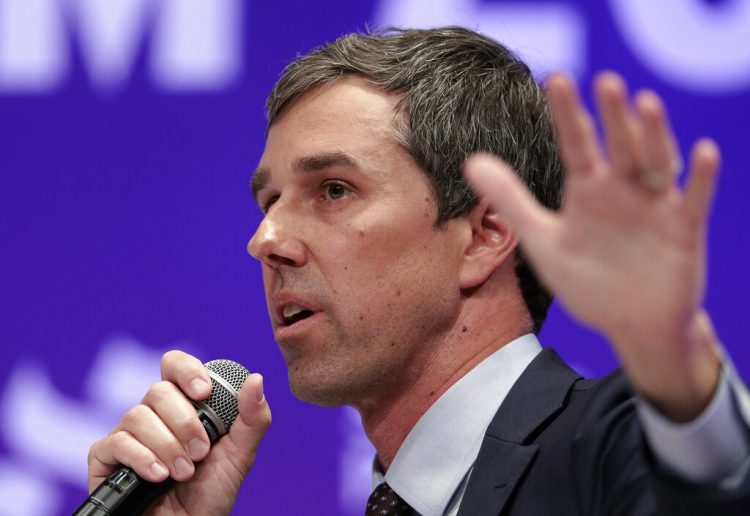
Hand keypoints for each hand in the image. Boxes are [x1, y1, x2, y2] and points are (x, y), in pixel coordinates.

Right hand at [86, 350, 271, 514]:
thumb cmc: (212, 492)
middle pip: (158, 391)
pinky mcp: (105, 459)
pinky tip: (159, 476)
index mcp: (183, 404)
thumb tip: (256, 378)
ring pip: (137, 415)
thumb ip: (252, 418)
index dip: (186, 370)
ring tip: (183, 472)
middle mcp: (153, 414)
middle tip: (200, 453)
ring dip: (167, 446)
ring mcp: (127, 434)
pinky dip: (142, 458)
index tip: (203, 393)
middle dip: (185, 424)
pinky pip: (115, 442)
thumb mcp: (240, 454)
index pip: (174, 365)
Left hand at [464, 71, 720, 421]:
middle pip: (618, 146)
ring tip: (646, 104)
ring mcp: (655, 207)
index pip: (576, 144)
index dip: (567, 114)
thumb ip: (511, 200)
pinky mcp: (684, 230)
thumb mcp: (544, 240)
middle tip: (604, 82)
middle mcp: (623, 189)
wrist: (631, 324)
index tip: (556, 78)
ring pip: (657, 163)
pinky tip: (702, 153)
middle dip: (612, 116)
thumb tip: (470, 161)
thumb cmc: (588, 280)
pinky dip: (700, 178)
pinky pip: (694, 201)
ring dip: (654, 136)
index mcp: (588, 189)